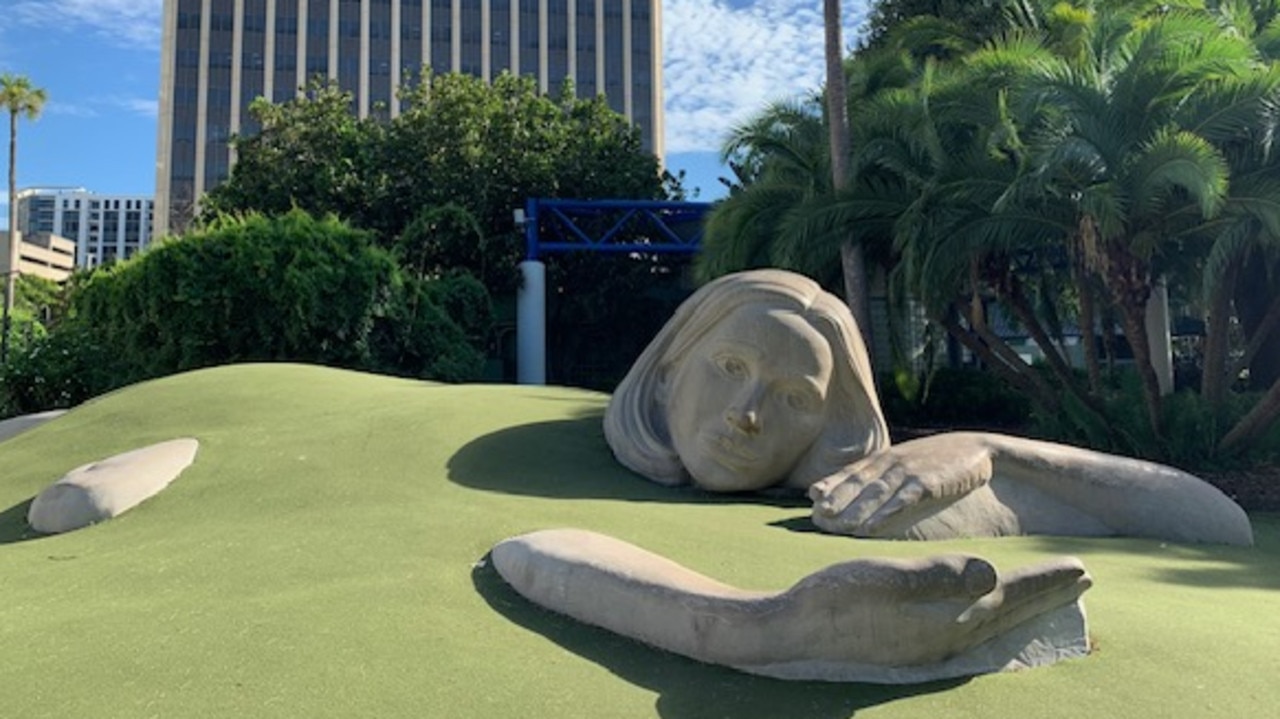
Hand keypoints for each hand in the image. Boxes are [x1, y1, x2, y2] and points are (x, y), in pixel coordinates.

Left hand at [808, 433, 994, 536]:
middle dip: (837, 500)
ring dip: (855, 510)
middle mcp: (892, 463)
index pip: (852, 472)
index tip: (812, 497)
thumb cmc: (936, 460)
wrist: (978, 449)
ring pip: (877, 493)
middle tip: (817, 516)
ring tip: (838, 526)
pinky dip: (887, 512)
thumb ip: (881, 476)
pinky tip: (873, 526)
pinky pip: (904, 499)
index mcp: (884, 459)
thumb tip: (857, 495)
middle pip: (859, 484)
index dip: (832, 484)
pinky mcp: (930, 483)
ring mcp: (910, 472)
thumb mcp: (905, 464)